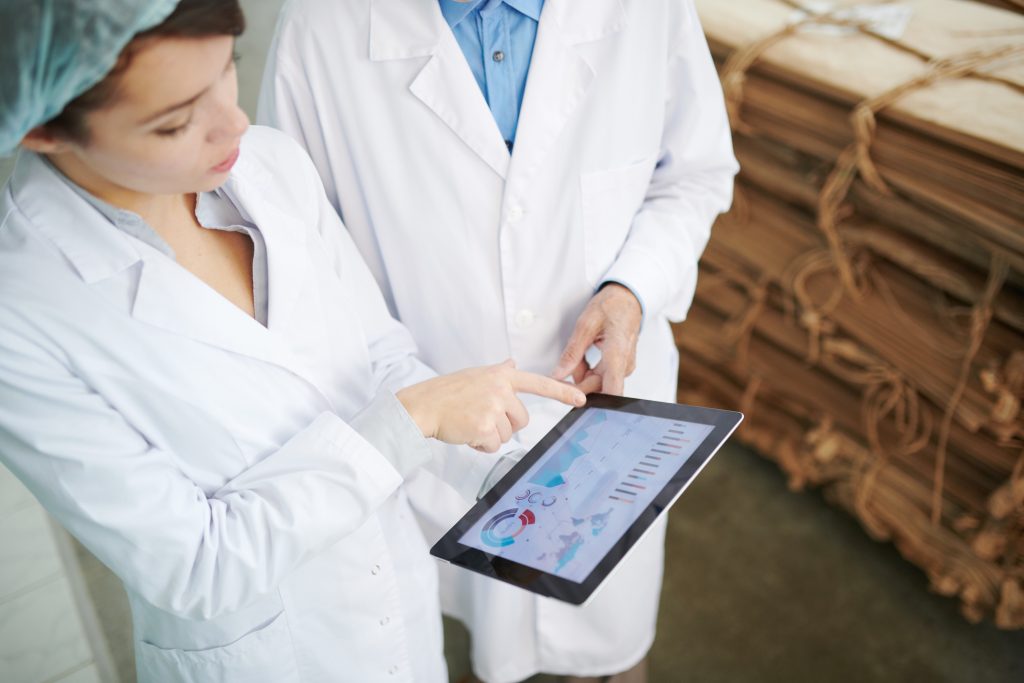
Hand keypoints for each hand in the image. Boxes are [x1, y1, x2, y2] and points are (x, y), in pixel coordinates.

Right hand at [397, 359, 585, 452]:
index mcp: (501, 375)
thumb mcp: (476, 375)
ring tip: (469, 422)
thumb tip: (513, 363)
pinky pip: (494, 445)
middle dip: (504, 425)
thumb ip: (499, 372)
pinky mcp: (484, 426)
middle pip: (522, 420)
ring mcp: (493, 407)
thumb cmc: (447, 392)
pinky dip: (481, 445)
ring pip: (508, 435)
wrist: (422, 405)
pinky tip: (466, 432)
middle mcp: (500, 388)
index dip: (561, 392)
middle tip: (480, 417)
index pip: (538, 382)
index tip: (581, 399)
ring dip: (490, 435)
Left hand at [551, 283, 641, 395]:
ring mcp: (624, 366)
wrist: (628, 299)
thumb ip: (572, 352)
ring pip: (599, 383)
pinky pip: (603, 377)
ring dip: (582, 375)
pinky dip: (589, 371)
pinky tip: (583, 359)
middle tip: (562, 372)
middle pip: (600, 388)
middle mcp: (625, 364)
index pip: (612, 391)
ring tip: (575, 358)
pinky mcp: (621, 366)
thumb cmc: (611, 306)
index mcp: (618, 353)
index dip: (591, 398)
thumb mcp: (585, 325)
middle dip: (578, 384)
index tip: (571, 394)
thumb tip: (558, 374)